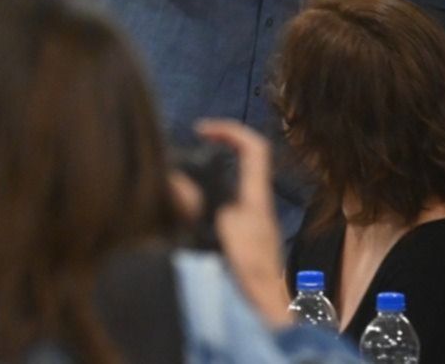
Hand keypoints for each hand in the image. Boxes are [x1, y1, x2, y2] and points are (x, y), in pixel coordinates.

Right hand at [192, 119, 292, 329]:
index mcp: (257, 200)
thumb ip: (209, 210)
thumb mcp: (231, 238)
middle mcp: (255, 208)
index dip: (231, 131)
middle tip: (188, 150)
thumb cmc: (254, 279)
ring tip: (178, 180)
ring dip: (206, 179)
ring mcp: (249, 226)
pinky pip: (220, 211)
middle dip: (217, 150)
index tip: (202, 129)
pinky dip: (202, 205)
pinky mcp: (239, 244)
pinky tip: (182, 216)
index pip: (254, 149)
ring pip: (229, 188)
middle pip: (242, 165)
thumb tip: (181, 185)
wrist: (265, 315)